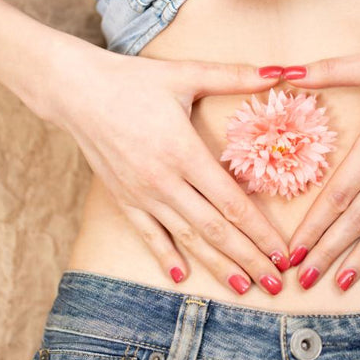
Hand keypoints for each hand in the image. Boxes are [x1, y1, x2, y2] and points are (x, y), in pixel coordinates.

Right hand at [37, 42, 290, 295]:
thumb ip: (234, 76)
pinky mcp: (123, 199)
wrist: (77, 91)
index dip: (260, 231)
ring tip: (243, 288)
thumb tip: (280, 71)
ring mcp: (141, 194)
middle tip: (276, 284)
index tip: (282, 251)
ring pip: (187, 238)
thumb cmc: (134, 80)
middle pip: (215, 229)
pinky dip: (165, 256)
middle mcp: (163, 180)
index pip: (231, 202)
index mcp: (183, 151)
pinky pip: (148, 234)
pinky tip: (182, 277)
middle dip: (249, 259)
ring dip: (217, 266)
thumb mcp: (186, 73)